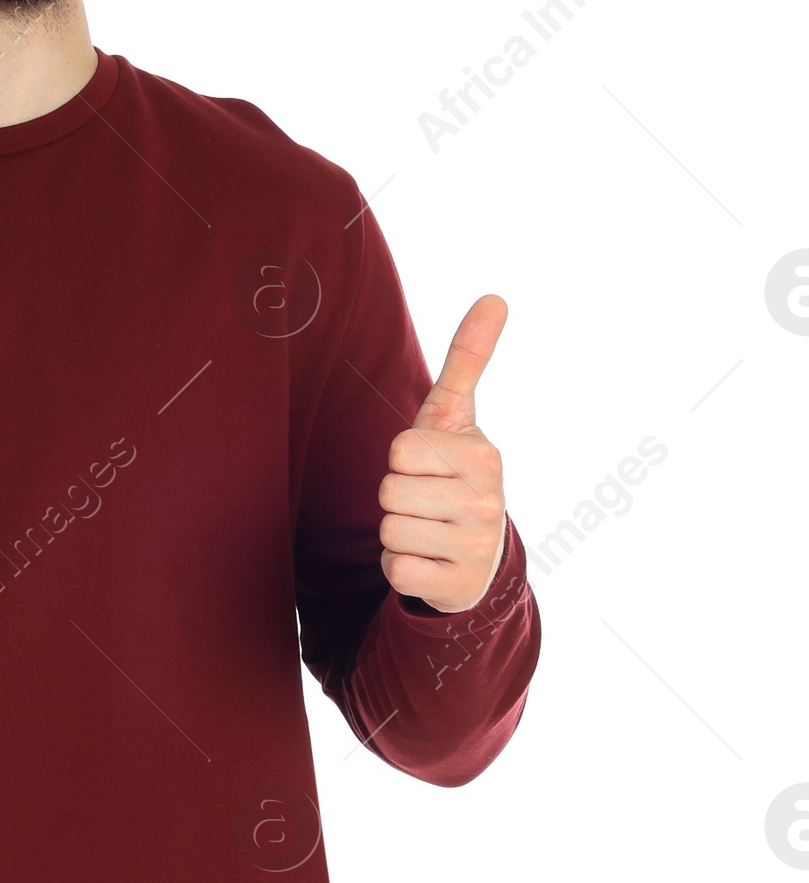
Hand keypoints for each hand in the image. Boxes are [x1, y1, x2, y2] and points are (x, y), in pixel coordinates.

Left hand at [378, 294, 508, 613]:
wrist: (479, 553)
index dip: (404, 461)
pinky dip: (402, 568)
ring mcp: (476, 547)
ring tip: (429, 529)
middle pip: (389, 492)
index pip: (399, 451)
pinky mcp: (458, 586)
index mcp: (483, 455)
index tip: (430, 468)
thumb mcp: (458, 417)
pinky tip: (429, 560)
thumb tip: (494, 296)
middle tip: (428, 502)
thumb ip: (469, 358)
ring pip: (389, 531)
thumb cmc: (455, 473)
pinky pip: (395, 570)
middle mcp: (487, 500)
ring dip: (399, 533)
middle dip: (398, 498)